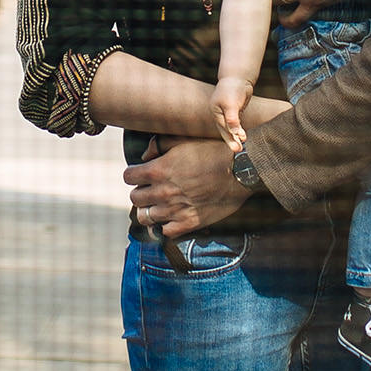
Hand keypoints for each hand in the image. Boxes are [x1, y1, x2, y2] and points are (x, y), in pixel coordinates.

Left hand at [125, 139, 249, 240]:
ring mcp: (176, 209)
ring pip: (146, 218)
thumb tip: (145, 156)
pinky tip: (172, 217)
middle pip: (135, 199)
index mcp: (159, 169)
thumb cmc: (213, 150)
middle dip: (140, 193)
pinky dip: (166, 226)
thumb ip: (159, 145)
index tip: (141, 175)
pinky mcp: (190, 222)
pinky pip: (166, 232)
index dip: (133, 175)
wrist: (241, 169)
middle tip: (151, 190)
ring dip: (150, 210)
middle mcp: (163, 191)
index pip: (128, 177)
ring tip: (159, 205)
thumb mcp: (184, 138)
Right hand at [210, 77, 250, 148]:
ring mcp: (227, 112)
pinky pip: (235, 124)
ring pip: (230, 128)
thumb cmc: (233, 89)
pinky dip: (238, 130)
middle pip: (224, 129)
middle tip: (237, 150)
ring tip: (241, 146)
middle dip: (231, 140)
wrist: (239, 77)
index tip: (239, 143)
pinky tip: (242, 136)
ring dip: (235, 137)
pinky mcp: (235, 111)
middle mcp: (220, 113)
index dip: (230, 136)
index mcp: (215, 110)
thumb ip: (232, 119)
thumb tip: (234, 133)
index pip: (222, 126)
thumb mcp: (232, 104)